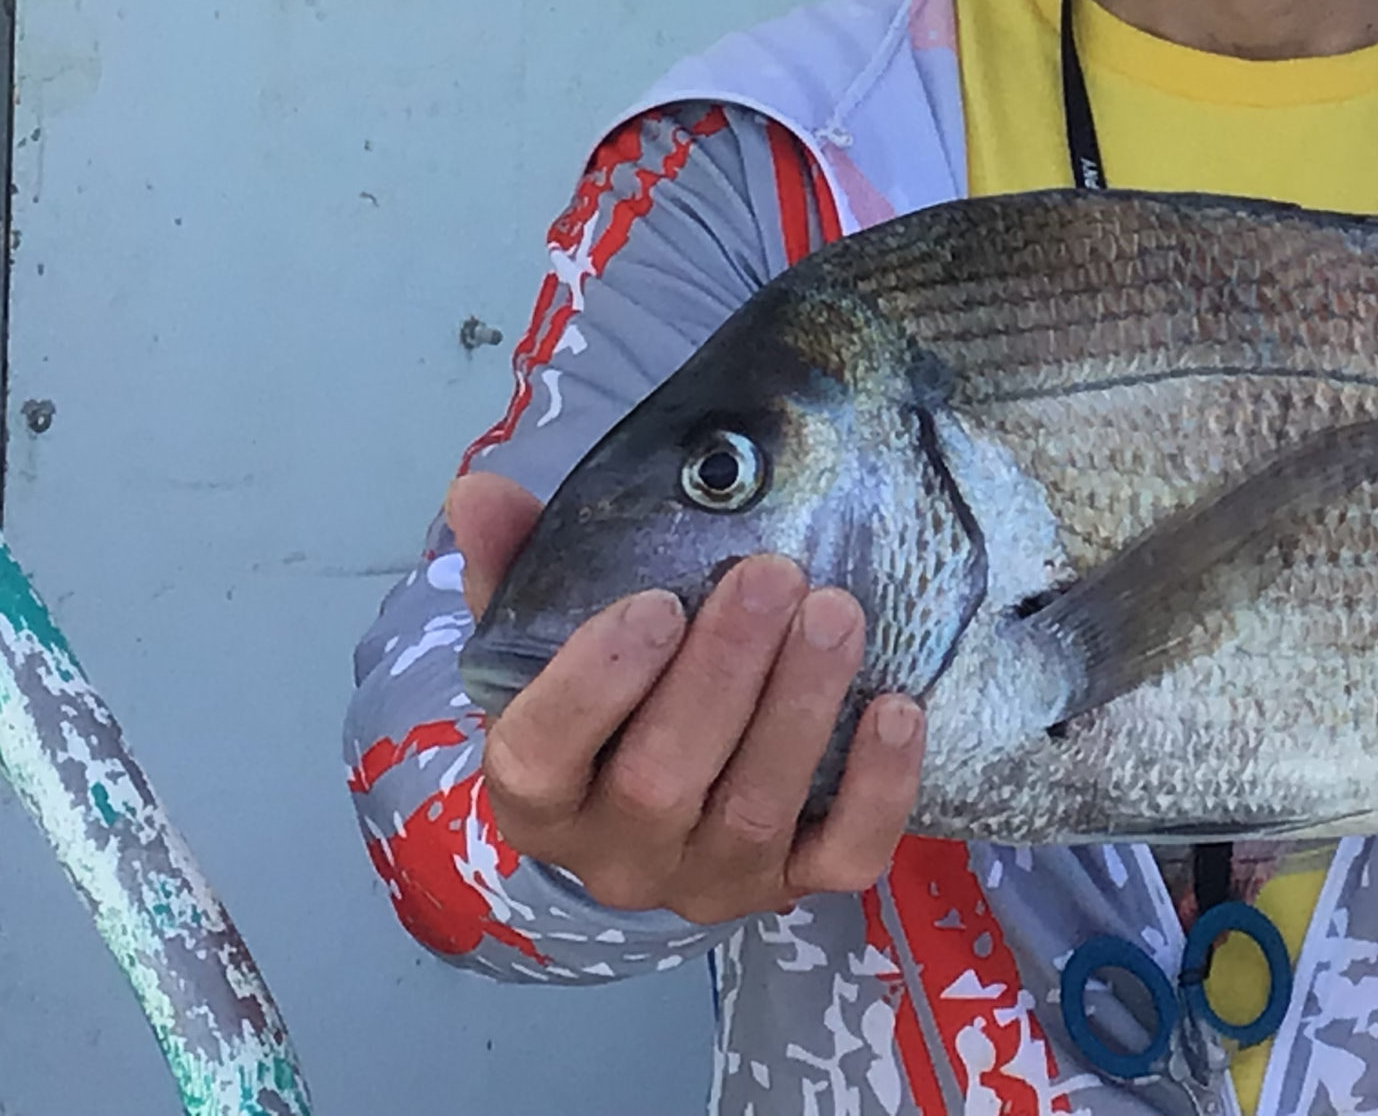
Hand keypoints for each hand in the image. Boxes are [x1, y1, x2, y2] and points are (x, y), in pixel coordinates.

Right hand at [445, 469, 925, 924]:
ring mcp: (710, 879)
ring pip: (753, 811)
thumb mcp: (547, 635)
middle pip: (659, 781)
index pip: (542, 756)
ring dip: (799, 707)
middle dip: (721, 673)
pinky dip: (877, 788)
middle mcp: (617, 855)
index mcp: (538, 794)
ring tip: (837, 613)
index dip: (594, 684)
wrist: (660, 804)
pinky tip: (898, 708)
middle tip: (771, 575)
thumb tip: (479, 491)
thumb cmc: (606, 700)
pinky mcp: (796, 886)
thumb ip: (515, 566)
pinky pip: (843, 857)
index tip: (655, 604)